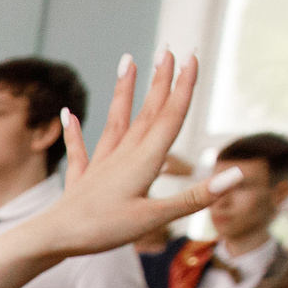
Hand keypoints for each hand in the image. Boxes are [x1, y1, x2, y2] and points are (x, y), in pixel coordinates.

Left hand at [0, 52, 221, 287]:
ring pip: (116, 121)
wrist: (51, 239)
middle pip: (147, 112)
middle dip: (160, 80)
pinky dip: (74, 130)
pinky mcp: (82, 178)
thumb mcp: (154, 217)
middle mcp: (122, 156)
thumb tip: (236, 175)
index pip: (169, 117)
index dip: (184, 87)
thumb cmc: (102, 230)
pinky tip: (68, 114)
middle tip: (168, 49)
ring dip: (123, 91)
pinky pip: (79, 150)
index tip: (192, 57)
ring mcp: (101, 165)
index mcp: (143, 161)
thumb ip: (195, 197)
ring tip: (127, 61)